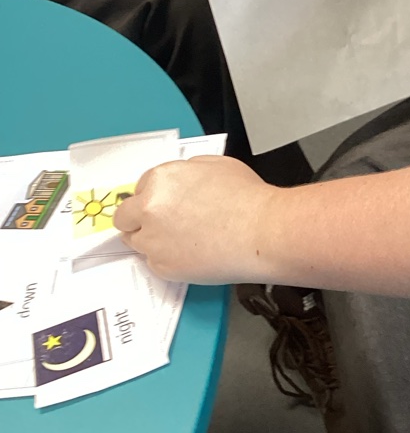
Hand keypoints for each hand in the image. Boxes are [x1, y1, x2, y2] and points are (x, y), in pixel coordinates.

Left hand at [114, 156, 276, 283]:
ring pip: (138, 242)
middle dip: (139, 219)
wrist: (261, 232)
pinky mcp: (162, 266)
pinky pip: (155, 262)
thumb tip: (180, 180)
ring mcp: (153, 240)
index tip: (162, 204)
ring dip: (153, 239)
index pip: (139, 188)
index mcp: (162, 179)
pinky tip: (194, 251)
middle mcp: (150, 209)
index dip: (153, 196)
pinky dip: (169, 258)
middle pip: (124, 217)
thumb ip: (188, 171)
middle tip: (162, 224)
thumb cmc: (248, 199)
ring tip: (184, 239)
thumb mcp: (218, 165)